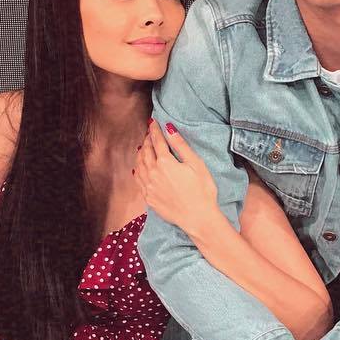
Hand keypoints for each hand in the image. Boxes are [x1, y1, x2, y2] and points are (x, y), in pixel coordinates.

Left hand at [134, 118, 220, 238]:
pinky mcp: (148, 198)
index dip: (155, 130)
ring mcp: (148, 186)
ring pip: (139, 164)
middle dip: (147, 140)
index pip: (157, 141)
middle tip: (150, 133)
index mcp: (165, 162)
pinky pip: (138, 179)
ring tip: (144, 147)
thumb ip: (181, 146)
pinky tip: (138, 167)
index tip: (153, 122)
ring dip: (141, 153)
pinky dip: (137, 169)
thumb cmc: (202, 190)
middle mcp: (153, 173)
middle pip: (146, 151)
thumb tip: (169, 129)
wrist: (198, 218)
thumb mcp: (196, 164)